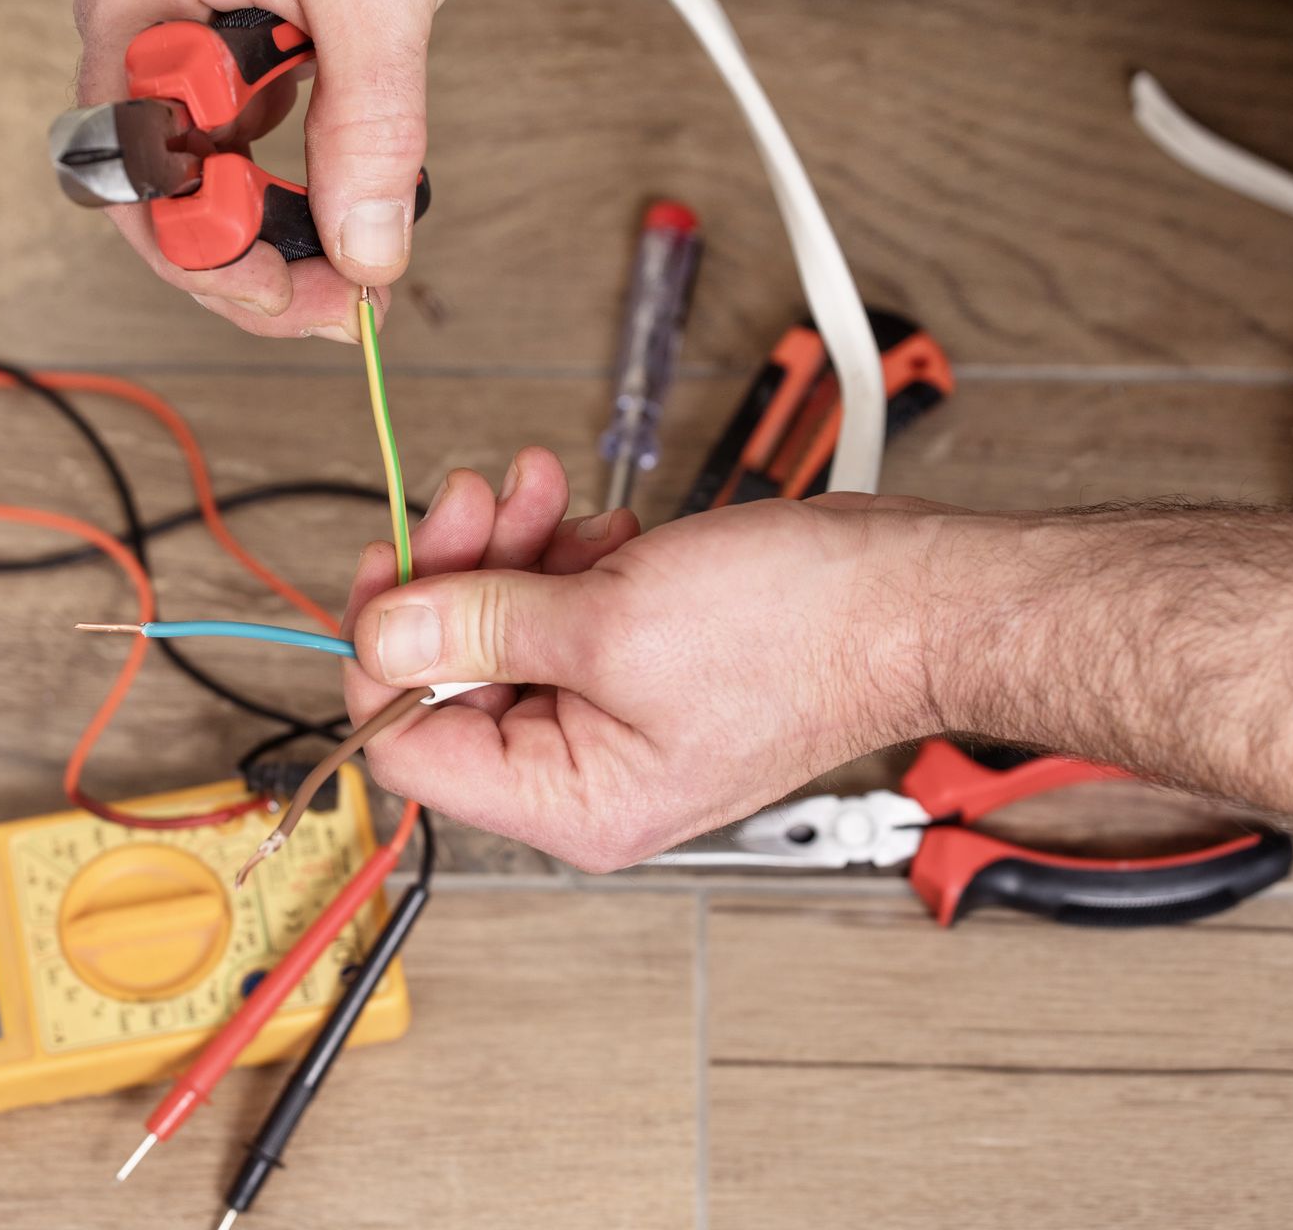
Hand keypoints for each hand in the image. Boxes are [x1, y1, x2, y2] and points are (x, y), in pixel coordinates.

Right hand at [75, 0, 468, 339]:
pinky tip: (348, 205)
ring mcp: (196, 40)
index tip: (292, 292)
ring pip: (215, 180)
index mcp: (140, 8)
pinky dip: (306, 186)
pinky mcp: (248, 43)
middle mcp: (153, 33)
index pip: (144, 181)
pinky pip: (256, 140)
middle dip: (251, 268)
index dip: (210, 257)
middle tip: (340, 306)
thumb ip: (371, 122)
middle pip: (171, 201)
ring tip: (353, 270)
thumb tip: (368, 246)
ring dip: (281, 236)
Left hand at [340, 449, 944, 870]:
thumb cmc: (806, 633)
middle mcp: (583, 775)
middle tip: (469, 498)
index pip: (409, 750)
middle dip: (453, 574)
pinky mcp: (637, 667)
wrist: (911, 596)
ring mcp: (611, 719)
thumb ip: (475, 625)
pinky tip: (600, 526)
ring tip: (537, 490)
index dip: (383, 656)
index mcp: (570, 801)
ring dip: (507, 550)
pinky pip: (555, 612)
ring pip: (499, 631)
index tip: (387, 570)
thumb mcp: (608, 620)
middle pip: (447, 678)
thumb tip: (381, 632)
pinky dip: (560, 556)